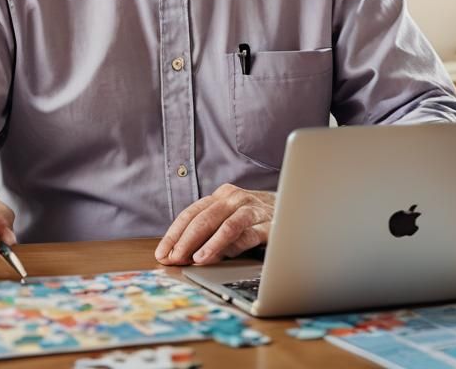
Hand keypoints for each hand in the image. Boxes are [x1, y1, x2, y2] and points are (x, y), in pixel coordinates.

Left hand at [155, 183, 274, 265]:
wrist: (294, 208)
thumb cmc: (255, 218)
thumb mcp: (229, 221)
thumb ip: (209, 234)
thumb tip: (183, 255)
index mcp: (221, 196)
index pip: (191, 213)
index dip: (174, 234)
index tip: (162, 253)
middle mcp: (235, 199)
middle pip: (204, 218)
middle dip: (185, 241)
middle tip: (174, 259)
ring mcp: (252, 209)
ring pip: (226, 224)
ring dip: (209, 243)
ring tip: (196, 259)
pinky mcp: (270, 223)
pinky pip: (249, 233)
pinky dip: (234, 245)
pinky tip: (224, 256)